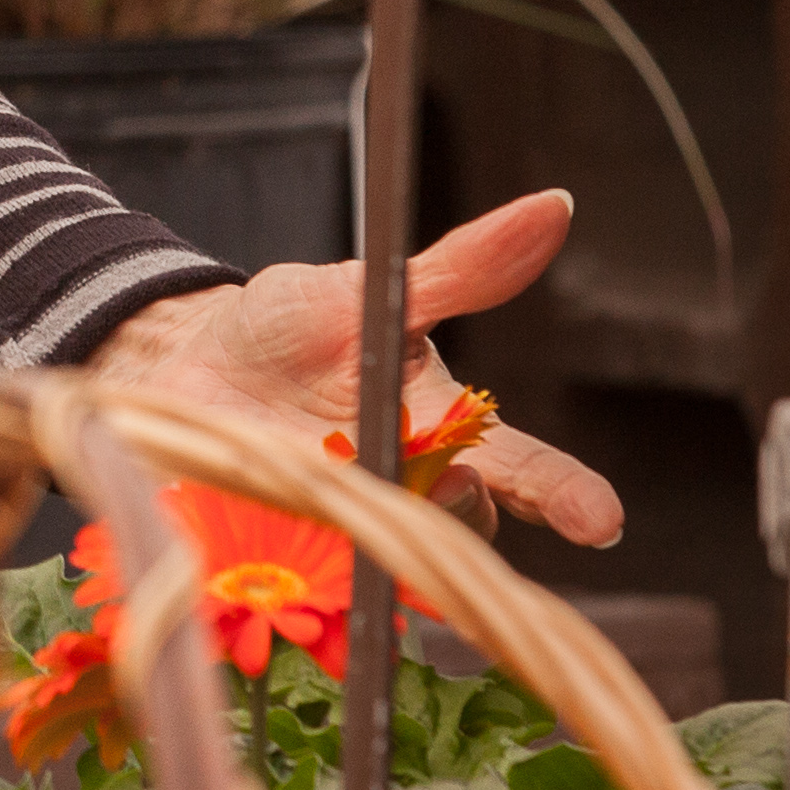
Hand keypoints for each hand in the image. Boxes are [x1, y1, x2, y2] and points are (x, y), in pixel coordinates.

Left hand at [81, 191, 624, 546]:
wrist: (189, 359)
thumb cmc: (293, 327)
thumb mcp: (373, 288)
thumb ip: (462, 268)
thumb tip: (555, 205)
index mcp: (443, 432)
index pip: (526, 471)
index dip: (567, 496)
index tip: (600, 519)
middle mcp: (407, 494)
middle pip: (462, 527)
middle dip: (463, 510)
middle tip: (452, 476)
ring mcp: (346, 530)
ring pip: (390, 560)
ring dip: (380, 537)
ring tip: (350, 492)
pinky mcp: (278, 556)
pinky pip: (299, 584)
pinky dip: (294, 573)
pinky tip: (269, 541)